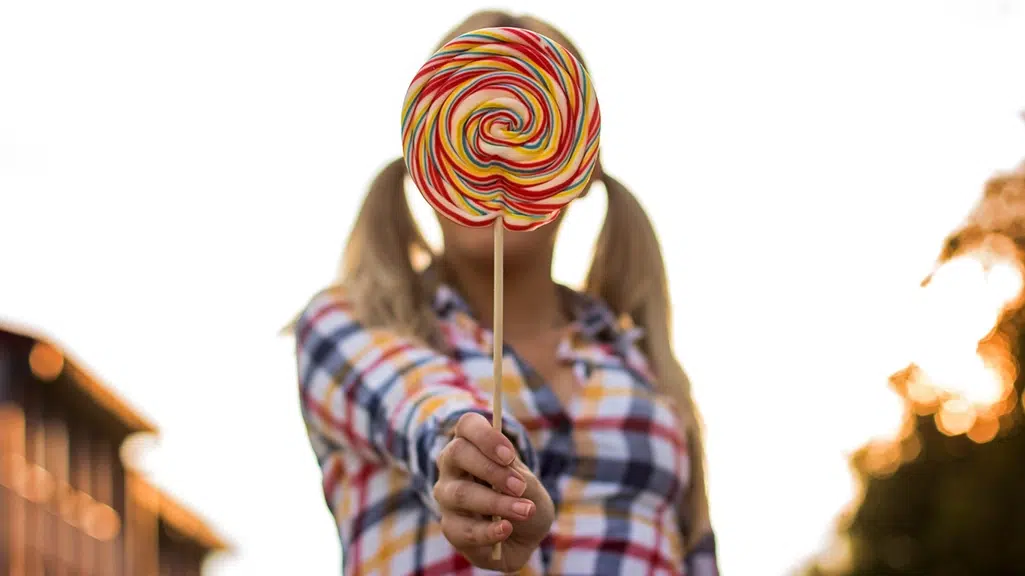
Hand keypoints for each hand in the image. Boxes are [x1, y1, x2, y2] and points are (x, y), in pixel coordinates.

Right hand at [434, 413, 553, 571]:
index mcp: (472, 445)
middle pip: (457, 452)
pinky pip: (465, 529)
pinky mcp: (450, 527)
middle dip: (491, 469)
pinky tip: (507, 529)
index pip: (467, 425)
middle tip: (519, 486)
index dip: (486, 436)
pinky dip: (489, 530)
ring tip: (524, 511)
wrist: (523, 538)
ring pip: (461, 493)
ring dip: (496, 503)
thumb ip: (518, 478)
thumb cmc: (524, 500)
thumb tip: (507, 482)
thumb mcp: (531, 486)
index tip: (509, 455)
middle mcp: (452, 467)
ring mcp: (447, 497)